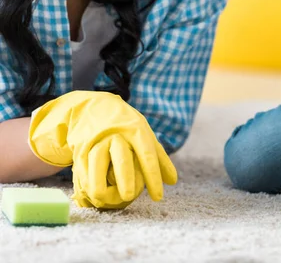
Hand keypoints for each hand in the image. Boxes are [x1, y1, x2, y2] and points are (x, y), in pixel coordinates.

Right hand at [29, 91, 177, 208]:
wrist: (97, 107)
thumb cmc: (127, 127)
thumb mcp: (146, 136)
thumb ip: (160, 158)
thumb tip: (172, 181)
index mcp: (137, 131)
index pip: (148, 155)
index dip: (153, 177)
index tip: (158, 197)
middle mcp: (117, 134)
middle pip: (122, 157)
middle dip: (125, 178)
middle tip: (129, 197)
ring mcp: (98, 139)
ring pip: (97, 161)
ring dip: (98, 182)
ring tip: (103, 200)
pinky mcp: (81, 146)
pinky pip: (82, 165)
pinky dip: (85, 180)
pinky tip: (90, 193)